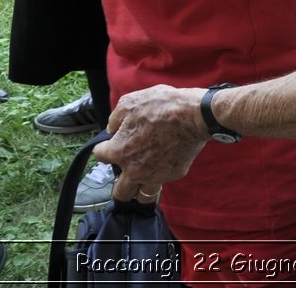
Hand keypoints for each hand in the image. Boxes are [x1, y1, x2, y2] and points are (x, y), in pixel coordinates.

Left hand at [92, 85, 209, 201]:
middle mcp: (134, 170)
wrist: (196, 114)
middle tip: (127, 167)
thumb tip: (112, 128)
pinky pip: (164, 179)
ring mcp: (155, 175)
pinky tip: (167, 157)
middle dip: (120, 182)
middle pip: (119, 192)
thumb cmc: (163, 105)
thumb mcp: (130, 102)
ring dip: (141, 187)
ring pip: (142, 195)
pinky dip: (163, 172)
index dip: (104, 146)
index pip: (99, 156)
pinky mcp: (174, 174)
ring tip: (146, 173)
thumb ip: (115, 119)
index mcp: (119, 152)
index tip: (111, 142)